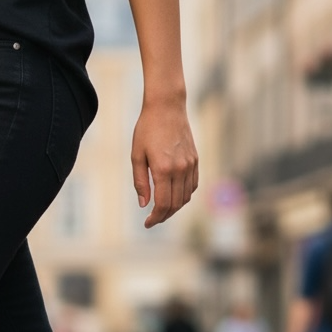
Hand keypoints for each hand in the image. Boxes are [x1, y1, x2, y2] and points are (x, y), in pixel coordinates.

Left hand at [131, 99, 198, 228]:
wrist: (167, 107)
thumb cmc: (147, 130)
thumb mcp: (136, 156)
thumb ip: (140, 182)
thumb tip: (144, 204)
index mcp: (163, 169)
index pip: (163, 204)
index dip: (155, 218)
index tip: (147, 224)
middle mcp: (180, 169)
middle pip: (176, 204)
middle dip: (163, 216)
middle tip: (152, 221)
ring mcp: (190, 164)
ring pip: (186, 197)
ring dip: (174, 208)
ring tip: (161, 211)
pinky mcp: (196, 160)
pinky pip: (192, 185)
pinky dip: (184, 195)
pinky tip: (173, 196)